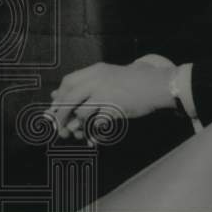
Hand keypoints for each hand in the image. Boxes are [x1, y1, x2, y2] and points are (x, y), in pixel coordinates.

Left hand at [47, 62, 175, 140]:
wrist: (157, 84)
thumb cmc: (131, 82)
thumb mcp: (106, 76)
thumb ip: (84, 84)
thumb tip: (56, 95)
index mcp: (94, 71)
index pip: (68, 82)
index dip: (59, 98)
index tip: (54, 110)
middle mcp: (98, 80)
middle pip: (70, 98)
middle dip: (60, 115)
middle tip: (58, 127)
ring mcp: (107, 94)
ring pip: (81, 112)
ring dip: (77, 125)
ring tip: (78, 133)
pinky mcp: (116, 107)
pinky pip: (98, 124)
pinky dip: (93, 134)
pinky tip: (92, 140)